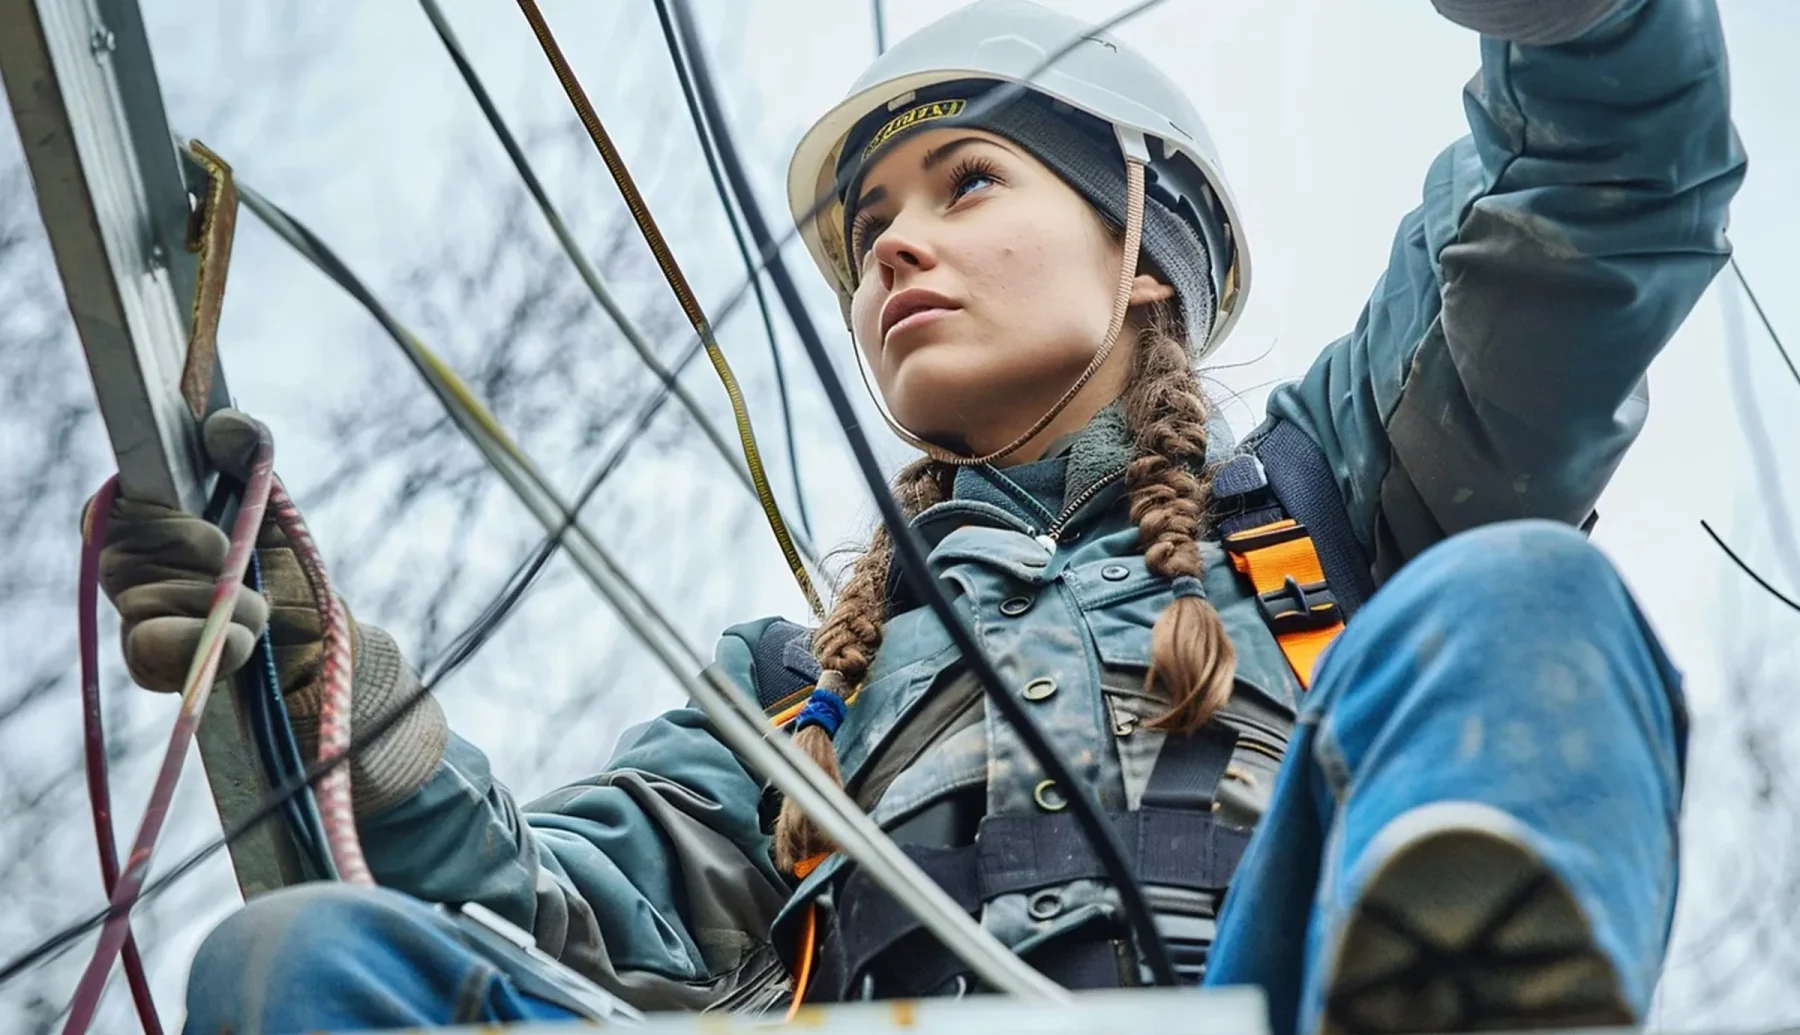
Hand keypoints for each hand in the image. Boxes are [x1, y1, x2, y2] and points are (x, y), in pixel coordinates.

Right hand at [96, 409, 331, 705]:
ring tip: (256, 610)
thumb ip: (248, 455)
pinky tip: (242, 642)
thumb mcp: (273, 502)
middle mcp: (125, 561)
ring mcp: (132, 612)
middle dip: (216, 564)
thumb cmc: (282, 566)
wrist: (316, 639)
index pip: (117, 502)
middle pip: (145, 552)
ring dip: (230, 607)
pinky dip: (216, 645)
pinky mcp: (147, 661)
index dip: (170, 521)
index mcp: (145, 515)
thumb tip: (223, 425)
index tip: (218, 538)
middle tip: (244, 574)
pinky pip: (158, 646)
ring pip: (160, 600)